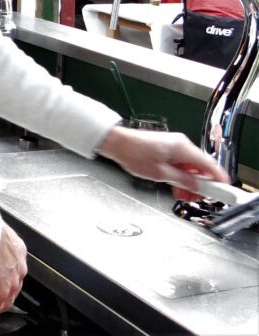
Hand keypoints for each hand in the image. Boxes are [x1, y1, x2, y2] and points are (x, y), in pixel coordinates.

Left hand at [96, 125, 229, 196]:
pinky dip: (181, 176)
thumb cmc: (133, 153)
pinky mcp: (167, 149)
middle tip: (197, 198)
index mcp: (183, 148)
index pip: (210, 166)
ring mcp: (174, 146)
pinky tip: (176, 186)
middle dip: (201, 185)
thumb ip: (182, 181)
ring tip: (183, 195)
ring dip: (189, 182)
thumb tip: (197, 187)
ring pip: (191, 167)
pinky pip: (181, 164)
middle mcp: (181, 145)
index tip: (224, 192)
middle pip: (201, 168)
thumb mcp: (160, 173)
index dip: (219, 180)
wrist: (116, 143)